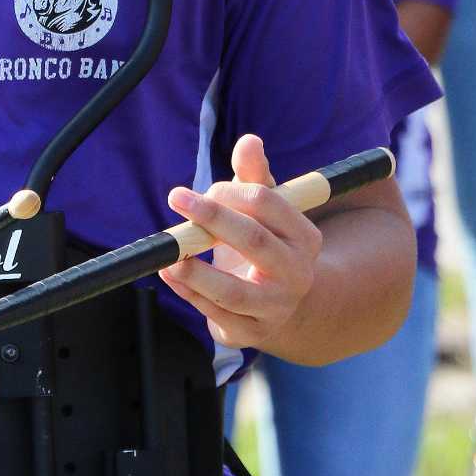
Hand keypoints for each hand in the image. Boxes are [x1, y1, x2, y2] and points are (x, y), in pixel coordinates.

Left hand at [158, 132, 320, 348]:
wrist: (283, 308)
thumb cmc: (266, 246)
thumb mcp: (266, 212)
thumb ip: (255, 177)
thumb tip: (249, 142)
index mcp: (305, 237)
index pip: (268, 204)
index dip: (231, 192)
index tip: (205, 189)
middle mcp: (296, 273)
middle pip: (254, 241)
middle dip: (212, 217)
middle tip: (176, 196)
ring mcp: (275, 307)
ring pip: (234, 291)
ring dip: (197, 273)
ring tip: (170, 256)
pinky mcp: (251, 333)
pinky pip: (215, 315)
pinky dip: (189, 294)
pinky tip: (170, 274)